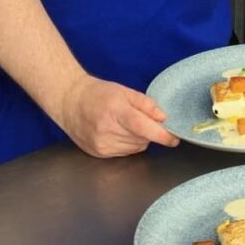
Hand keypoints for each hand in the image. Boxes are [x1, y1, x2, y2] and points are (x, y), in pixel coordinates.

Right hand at [60, 75, 179, 157]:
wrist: (70, 101)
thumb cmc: (98, 93)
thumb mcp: (124, 91)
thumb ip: (146, 104)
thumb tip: (163, 118)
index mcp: (115, 111)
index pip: (143, 128)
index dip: (161, 135)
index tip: (174, 139)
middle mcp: (107, 130)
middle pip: (142, 139)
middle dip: (148, 131)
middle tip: (140, 119)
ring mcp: (102, 144)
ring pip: (135, 148)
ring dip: (138, 139)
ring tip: (124, 124)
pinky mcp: (98, 153)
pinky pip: (124, 153)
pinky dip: (127, 144)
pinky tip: (117, 132)